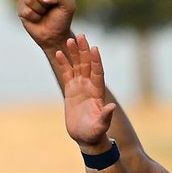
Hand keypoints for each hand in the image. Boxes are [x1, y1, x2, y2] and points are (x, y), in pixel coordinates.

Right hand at [18, 0, 75, 50]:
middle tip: (49, 9)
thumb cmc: (62, 20)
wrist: (53, 36)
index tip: (57, 3)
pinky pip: (24, 9)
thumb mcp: (69, 7)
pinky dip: (32, 17)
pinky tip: (36, 18)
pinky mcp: (21, 6)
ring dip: (39, 10)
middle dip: (45, 2)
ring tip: (43, 14)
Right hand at [54, 35, 116, 151]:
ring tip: (70, 40)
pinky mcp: (71, 90)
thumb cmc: (95, 133)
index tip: (94, 48)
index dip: (96, 61)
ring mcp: (80, 86)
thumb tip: (112, 107)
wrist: (85, 137)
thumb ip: (105, 116)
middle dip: (85, 51)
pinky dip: (64, 64)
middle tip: (81, 36)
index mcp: (98, 92)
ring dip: (74, 53)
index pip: (98, 73)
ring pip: (78, 66)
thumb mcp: (100, 126)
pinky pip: (67, 73)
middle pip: (88, 64)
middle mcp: (90, 86)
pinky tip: (59, 53)